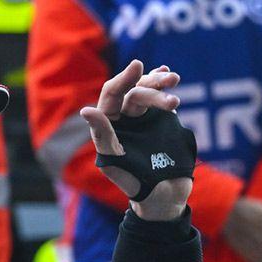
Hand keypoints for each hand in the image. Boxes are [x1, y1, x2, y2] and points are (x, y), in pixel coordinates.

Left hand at [82, 60, 191, 220]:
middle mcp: (122, 118)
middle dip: (151, 85)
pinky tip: (168, 75)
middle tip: (172, 84)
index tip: (137, 66)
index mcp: (106, 125)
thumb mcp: (113, 161)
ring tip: (175, 81)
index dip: (122, 79)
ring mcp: (142, 117)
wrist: (162, 194)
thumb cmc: (131, 181)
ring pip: (148, 91)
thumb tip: (86, 110)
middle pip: (133, 91)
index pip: (111, 94)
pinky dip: (163, 83)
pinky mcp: (160, 119)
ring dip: (160, 83)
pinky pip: (160, 96)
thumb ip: (103, 135)